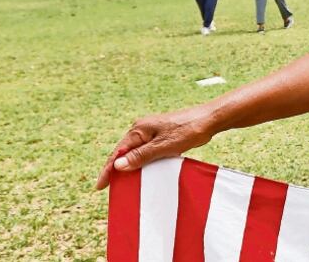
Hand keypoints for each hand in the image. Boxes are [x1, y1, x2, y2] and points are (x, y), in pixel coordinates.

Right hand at [95, 106, 214, 189]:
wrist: (209, 120)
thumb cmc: (187, 130)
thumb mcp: (163, 146)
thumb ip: (140, 156)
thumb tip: (117, 165)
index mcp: (139, 129)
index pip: (118, 152)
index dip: (108, 170)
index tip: (100, 186)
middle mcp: (142, 130)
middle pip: (125, 152)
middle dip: (117, 169)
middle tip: (109, 188)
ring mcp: (153, 133)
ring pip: (137, 153)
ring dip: (131, 167)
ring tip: (123, 184)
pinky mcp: (162, 137)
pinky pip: (148, 153)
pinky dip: (143, 163)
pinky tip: (143, 174)